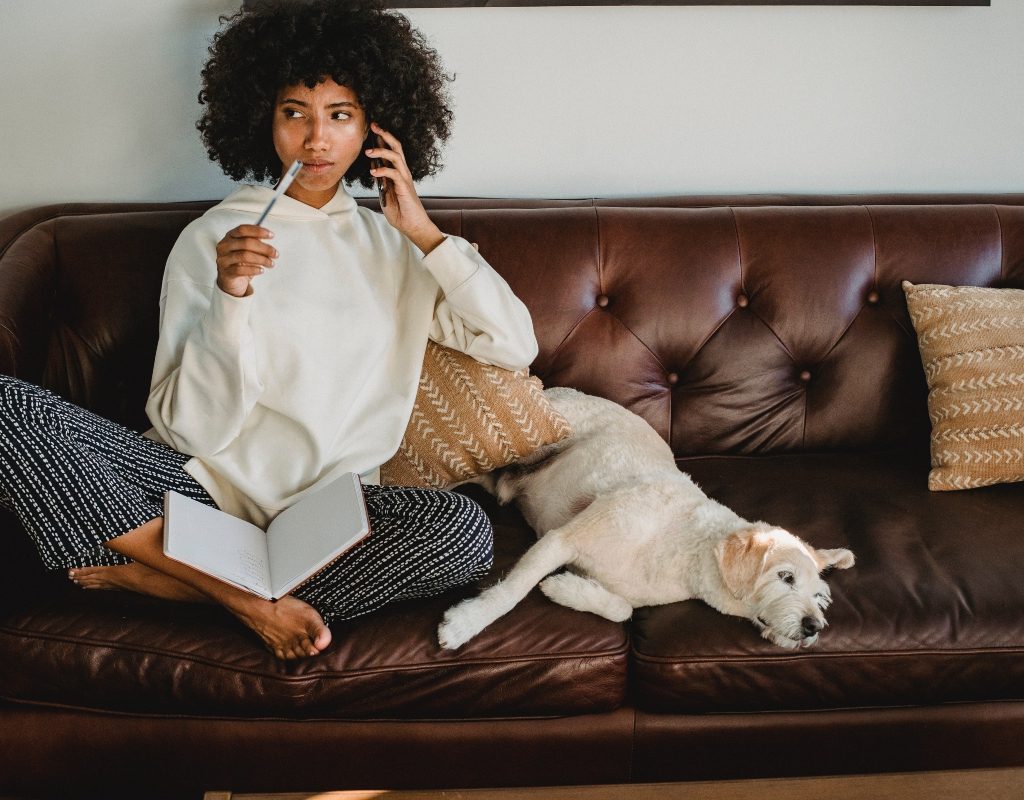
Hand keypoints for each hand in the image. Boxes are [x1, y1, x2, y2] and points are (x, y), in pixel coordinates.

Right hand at [215, 225, 276, 296]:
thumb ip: (255, 242)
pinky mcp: (226, 272)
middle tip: (275, 254)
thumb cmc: (241, 262)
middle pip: (246, 243)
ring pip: (244, 256)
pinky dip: (254, 270)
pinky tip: (261, 270)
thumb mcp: (247, 249)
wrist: (231, 280)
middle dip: (264, 248)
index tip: (272, 235)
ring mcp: (223, 259)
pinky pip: (241, 270)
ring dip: (261, 260)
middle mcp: (224, 246)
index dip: (258, 231)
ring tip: (271, 263)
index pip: (243, 229)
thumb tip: (268, 236)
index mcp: (230, 236)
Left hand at [366, 122, 444, 253]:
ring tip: (368, 151)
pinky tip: (373, 171)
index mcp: (398, 173)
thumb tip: (374, 171)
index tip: (372, 128)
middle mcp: (403, 172)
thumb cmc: (401, 212)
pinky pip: (394, 173)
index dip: (382, 138)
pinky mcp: (405, 187)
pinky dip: (382, 170)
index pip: (391, 150)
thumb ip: (381, 183)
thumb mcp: (386, 195)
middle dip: (384, 135)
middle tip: (373, 125)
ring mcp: (405, 179)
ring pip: (395, 156)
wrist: (413, 226)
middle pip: (396, 147)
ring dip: (381, 151)